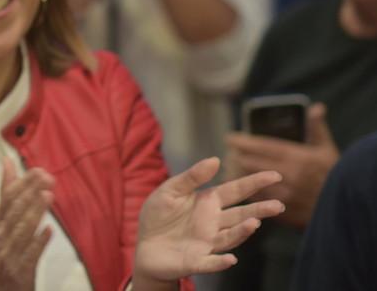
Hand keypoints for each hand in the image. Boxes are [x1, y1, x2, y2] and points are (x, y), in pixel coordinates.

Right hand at [0, 159, 53, 290]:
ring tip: (48, 196)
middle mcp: (1, 236)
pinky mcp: (21, 270)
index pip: (7, 198)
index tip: (37, 169)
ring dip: (35, 212)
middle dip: (30, 192)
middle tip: (47, 177)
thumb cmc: (1, 249)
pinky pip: (30, 255)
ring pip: (22, 230)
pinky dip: (38, 242)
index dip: (22, 183)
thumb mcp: (1, 219)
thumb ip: (7, 191)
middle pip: (15, 211)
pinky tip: (48, 231)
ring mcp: (10, 253)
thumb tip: (8, 162)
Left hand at [133, 157, 284, 284]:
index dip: (255, 183)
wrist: (144, 245)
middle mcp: (213, 223)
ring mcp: (207, 243)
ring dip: (242, 232)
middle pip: (241, 215)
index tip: (275, 175)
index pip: (236, 191)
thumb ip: (192, 177)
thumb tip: (215, 159)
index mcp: (208, 203)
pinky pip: (210, 262)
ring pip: (230, 237)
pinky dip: (220, 262)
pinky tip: (230, 259)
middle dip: (259, 210)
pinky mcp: (196, 260)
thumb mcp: (170, 191)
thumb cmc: (159, 216)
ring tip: (254, 223)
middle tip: (278, 205)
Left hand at [225, 103, 339, 227]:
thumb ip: (316, 128)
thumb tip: (316, 107)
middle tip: (228, 151)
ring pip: (250, 182)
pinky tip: (237, 184)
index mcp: (298, 158)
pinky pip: (257, 199)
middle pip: (251, 163)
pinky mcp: (281, 210)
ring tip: (230, 165)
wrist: (346, 209)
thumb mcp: (327, 149)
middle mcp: (289, 175)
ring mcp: (284, 195)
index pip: (263, 146)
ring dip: (237, 172)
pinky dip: (245, 190)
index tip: (229, 137)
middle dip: (236, 156)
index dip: (243, 141)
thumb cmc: (334, 175)